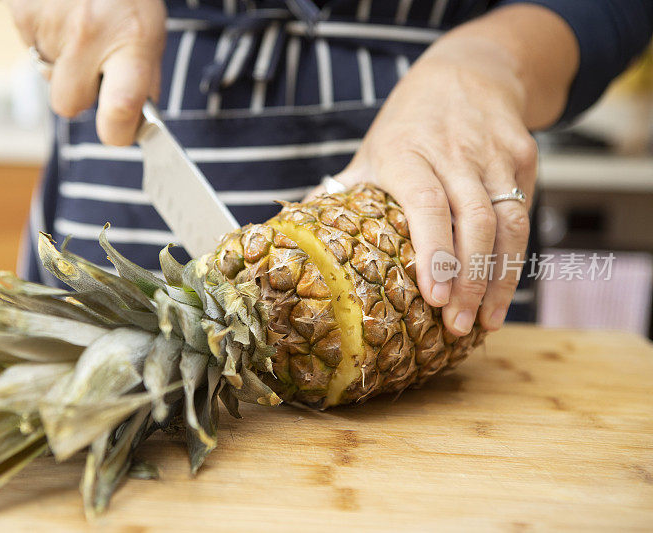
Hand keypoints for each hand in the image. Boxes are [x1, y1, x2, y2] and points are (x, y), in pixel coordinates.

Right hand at [7, 0, 165, 144]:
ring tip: (80, 29)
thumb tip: (134, 122)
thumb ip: (144, 78)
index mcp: (132, 43)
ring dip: (62, 63)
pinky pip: (31, 48)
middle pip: (68, 104)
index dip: (118, 132)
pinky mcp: (23, 13)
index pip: (121, 109)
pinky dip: (46, 39)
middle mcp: (90, 35)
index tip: (120, 131)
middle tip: (93, 69)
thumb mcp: (151, 31)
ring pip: (48, 76)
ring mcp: (52, 24)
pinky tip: (62, 14)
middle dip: (78, 94)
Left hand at [309, 34, 537, 335]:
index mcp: (407, 151)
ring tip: (486, 321)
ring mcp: (493, 155)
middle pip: (473, 221)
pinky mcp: (523, 159)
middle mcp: (454, 153)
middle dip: (469, 280)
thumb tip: (300, 232)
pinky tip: (502, 291)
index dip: (433, 251)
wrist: (469, 72)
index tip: (435, 297)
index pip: (426, 204)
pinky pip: (523, 214)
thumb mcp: (374, 148)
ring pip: (508, 223)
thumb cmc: (410, 124)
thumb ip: (346, 190)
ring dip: (499, 278)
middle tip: (458, 326)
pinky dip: (515, 258)